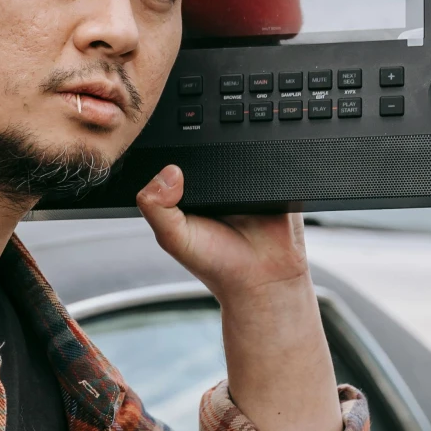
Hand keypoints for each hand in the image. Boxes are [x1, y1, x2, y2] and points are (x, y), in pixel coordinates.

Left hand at [135, 165, 343, 430]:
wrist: (263, 281)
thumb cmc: (218, 264)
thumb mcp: (173, 238)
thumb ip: (156, 208)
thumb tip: (167, 173)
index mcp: (187, 191)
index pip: (174, 159)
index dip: (171, 154)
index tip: (172, 158)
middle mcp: (215, 182)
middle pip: (206, 149)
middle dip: (205, 150)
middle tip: (208, 176)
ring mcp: (245, 179)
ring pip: (238, 149)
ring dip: (237, 151)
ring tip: (232, 184)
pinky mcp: (273, 178)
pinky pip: (269, 157)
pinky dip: (265, 158)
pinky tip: (256, 174)